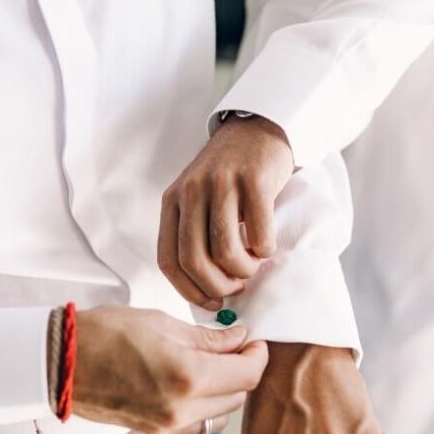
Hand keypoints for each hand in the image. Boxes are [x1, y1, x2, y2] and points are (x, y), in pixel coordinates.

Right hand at [70, 305, 267, 433]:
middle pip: (239, 396)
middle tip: (234, 345)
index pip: (248, 374)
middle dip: (244, 370)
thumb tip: (238, 338)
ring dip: (226, 389)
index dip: (258, 355)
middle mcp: (182, 408)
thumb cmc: (103, 334)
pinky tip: (192, 380)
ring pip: (221, 413)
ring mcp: (169, 424)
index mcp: (188, 376)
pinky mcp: (156, 430)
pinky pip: (197, 420)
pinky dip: (205, 402)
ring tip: (213, 362)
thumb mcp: (161, 323)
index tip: (254, 340)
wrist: (60, 364)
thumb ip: (207, 337)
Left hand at [158, 116, 293, 309]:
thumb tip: (206, 291)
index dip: (188, 291)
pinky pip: (258, 234)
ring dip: (243, 270)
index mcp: (172, 201)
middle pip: (194, 261)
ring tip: (252, 265)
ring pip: (225, 252)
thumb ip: (194, 235)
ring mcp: (222, 184)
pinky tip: (265, 245)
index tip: (210, 304)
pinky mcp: (254, 180)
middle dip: (217, 287)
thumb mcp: (198, 199)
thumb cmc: (229, 176)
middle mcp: (191, 191)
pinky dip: (264, 250)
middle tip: (235, 287)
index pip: (168, 260)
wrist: (256, 129)